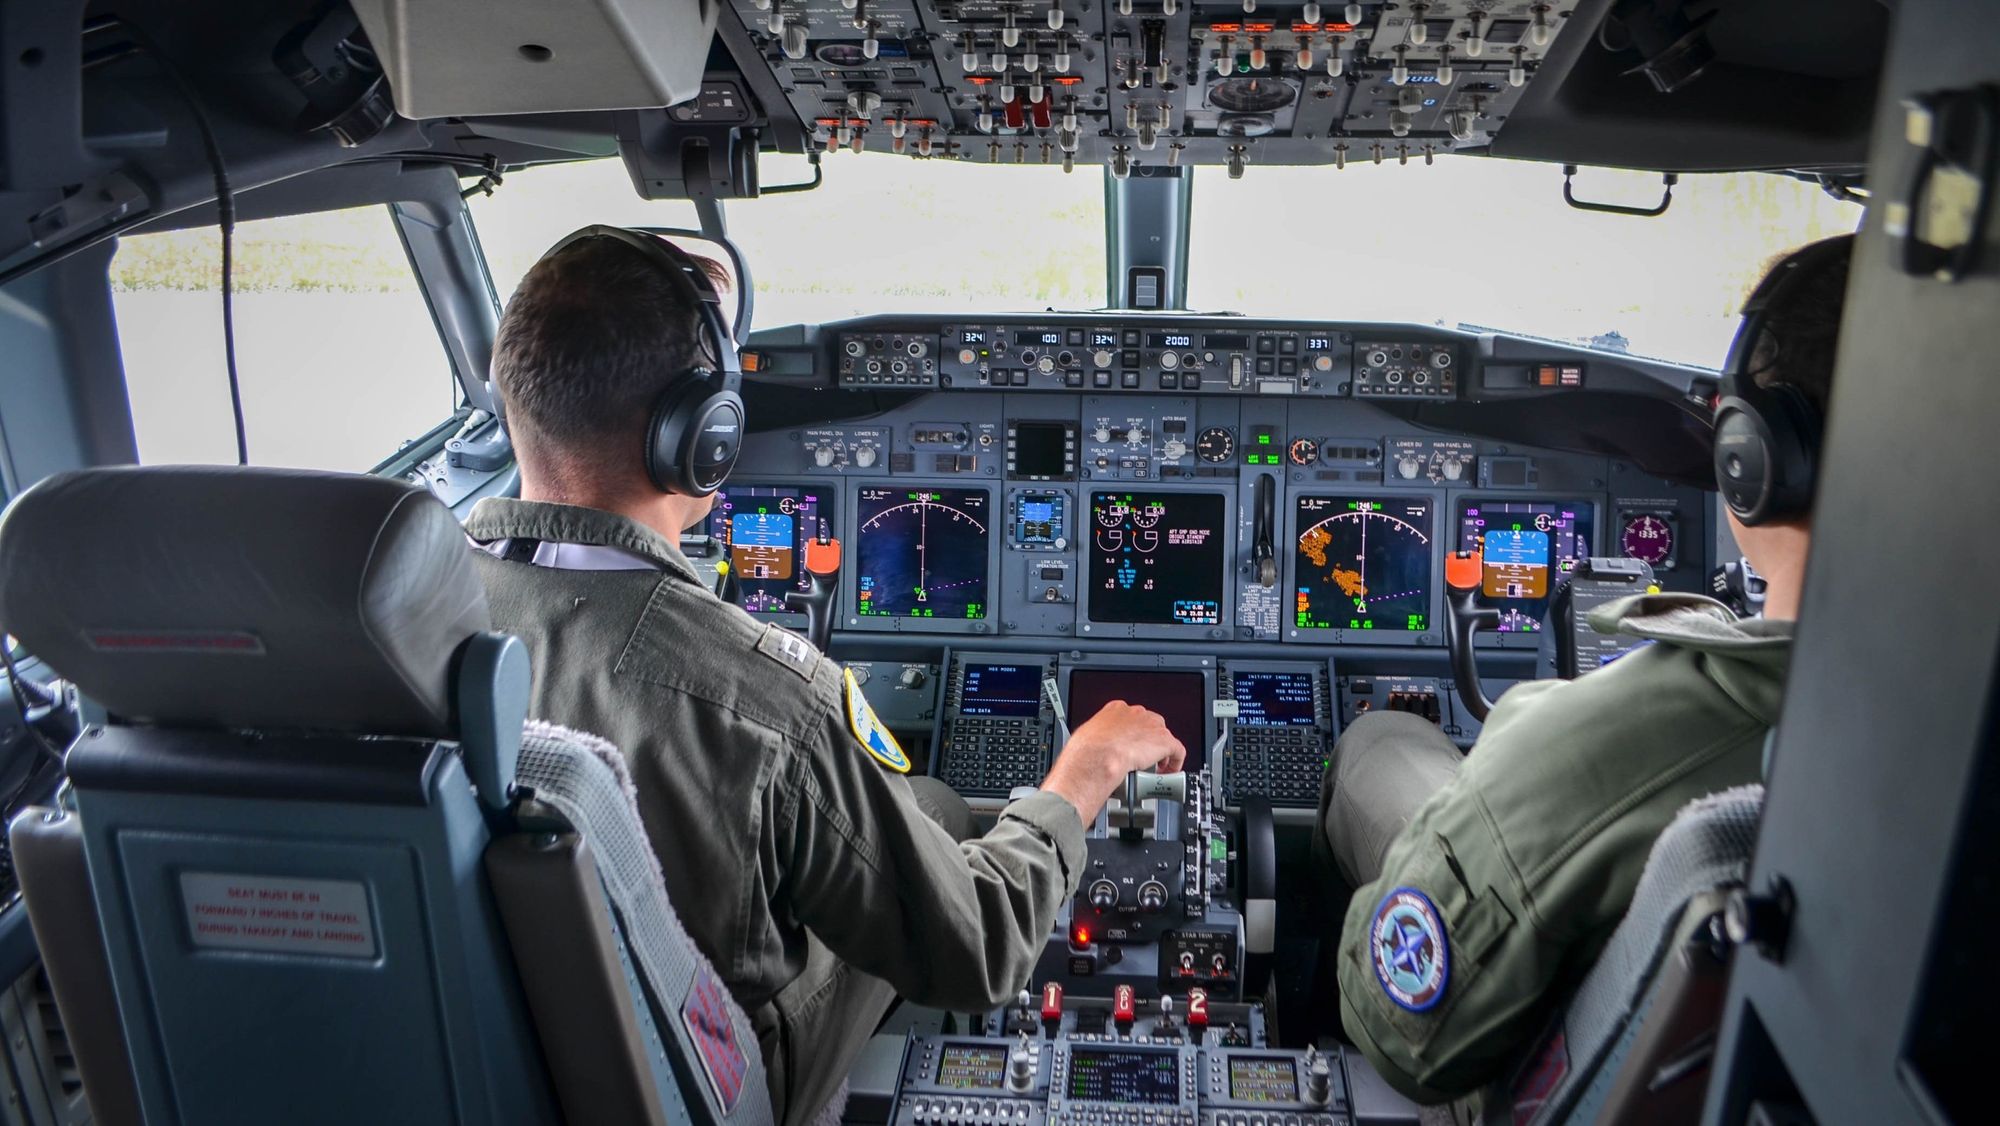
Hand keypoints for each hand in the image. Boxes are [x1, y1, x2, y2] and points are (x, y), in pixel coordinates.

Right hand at [1039, 700, 1187, 824]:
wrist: (1098, 756)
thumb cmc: (1087, 750)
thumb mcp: (1085, 737)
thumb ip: (1095, 739)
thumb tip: (1091, 750)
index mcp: (1116, 709)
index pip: (1131, 717)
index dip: (1133, 733)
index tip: (1130, 745)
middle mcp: (1136, 713)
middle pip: (1150, 725)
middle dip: (1148, 742)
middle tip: (1142, 758)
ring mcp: (1152, 726)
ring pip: (1163, 737)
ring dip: (1161, 753)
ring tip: (1154, 769)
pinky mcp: (1164, 741)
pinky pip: (1177, 750)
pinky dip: (1175, 762)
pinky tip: (1168, 773)